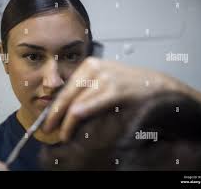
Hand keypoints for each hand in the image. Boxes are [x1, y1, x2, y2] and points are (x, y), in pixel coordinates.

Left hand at [41, 57, 180, 141]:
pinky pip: (89, 106)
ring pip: (75, 103)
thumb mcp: (102, 83)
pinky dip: (77, 119)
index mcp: (88, 65)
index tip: (46, 119)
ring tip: (62, 135)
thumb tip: (65, 109)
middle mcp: (93, 68)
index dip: (54, 106)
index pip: (65, 89)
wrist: (154, 86)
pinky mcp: (114, 90)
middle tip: (47, 129)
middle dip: (54, 115)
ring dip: (66, 122)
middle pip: (66, 96)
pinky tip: (69, 129)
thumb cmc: (127, 86)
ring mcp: (104, 78)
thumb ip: (85, 92)